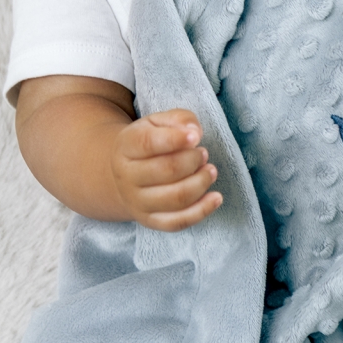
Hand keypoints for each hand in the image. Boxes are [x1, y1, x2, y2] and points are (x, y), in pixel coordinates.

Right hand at [110, 109, 222, 230]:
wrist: (126, 174)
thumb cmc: (149, 143)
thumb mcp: (158, 122)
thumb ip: (178, 119)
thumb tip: (194, 132)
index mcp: (125, 147)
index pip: (148, 143)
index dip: (176, 139)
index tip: (196, 137)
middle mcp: (127, 177)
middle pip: (167, 171)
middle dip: (193, 160)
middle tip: (203, 154)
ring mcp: (137, 202)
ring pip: (176, 198)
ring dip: (201, 182)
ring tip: (210, 171)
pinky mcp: (151, 220)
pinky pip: (178, 222)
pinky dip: (202, 211)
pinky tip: (216, 197)